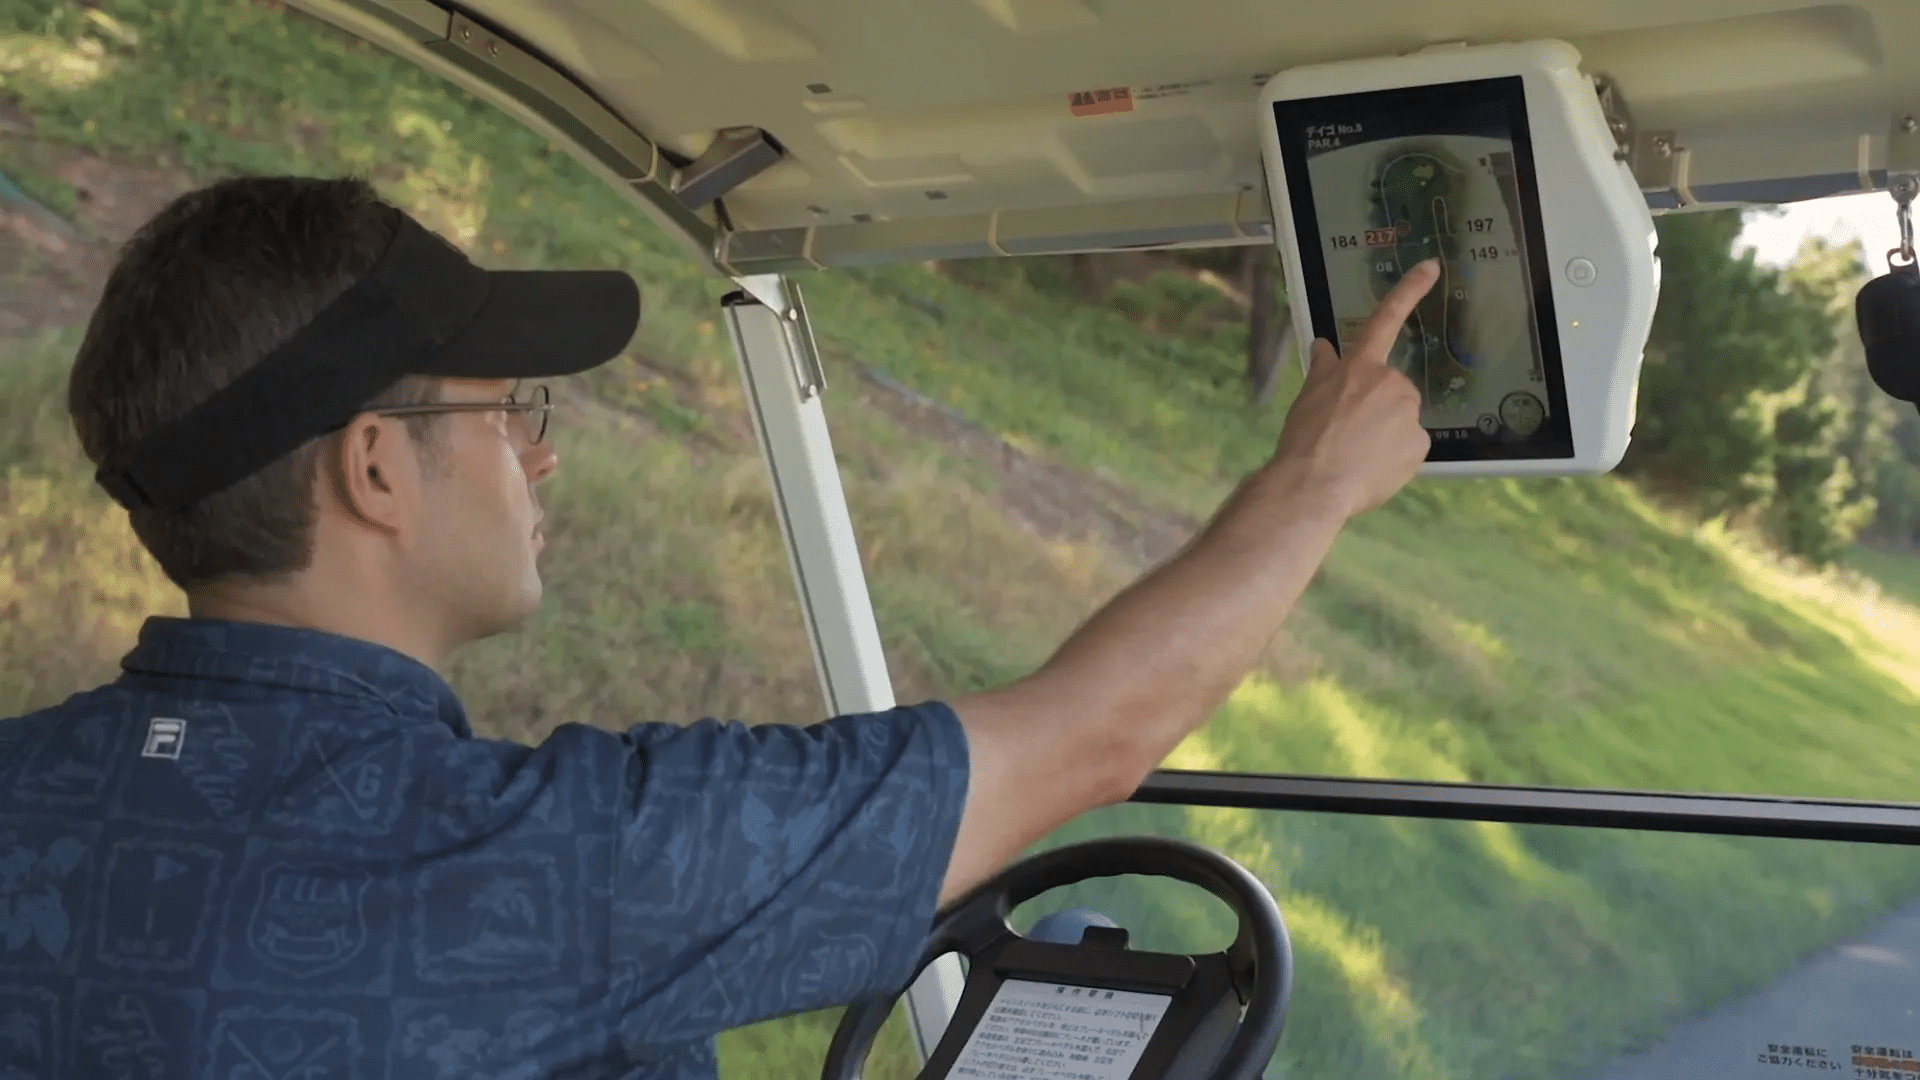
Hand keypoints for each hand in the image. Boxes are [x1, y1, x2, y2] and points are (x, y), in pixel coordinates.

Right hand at [1267, 259, 1438, 518]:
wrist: (1313, 484)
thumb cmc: (1305, 439)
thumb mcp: (1307, 395)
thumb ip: (1323, 368)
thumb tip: (1323, 345)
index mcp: (1361, 367)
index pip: (1386, 319)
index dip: (1409, 290)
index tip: (1431, 267)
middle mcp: (1390, 383)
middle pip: (1394, 390)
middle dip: (1378, 407)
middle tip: (1350, 433)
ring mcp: (1408, 413)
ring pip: (1403, 420)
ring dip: (1387, 433)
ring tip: (1357, 455)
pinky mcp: (1419, 444)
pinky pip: (1410, 447)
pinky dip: (1396, 457)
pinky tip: (1372, 468)